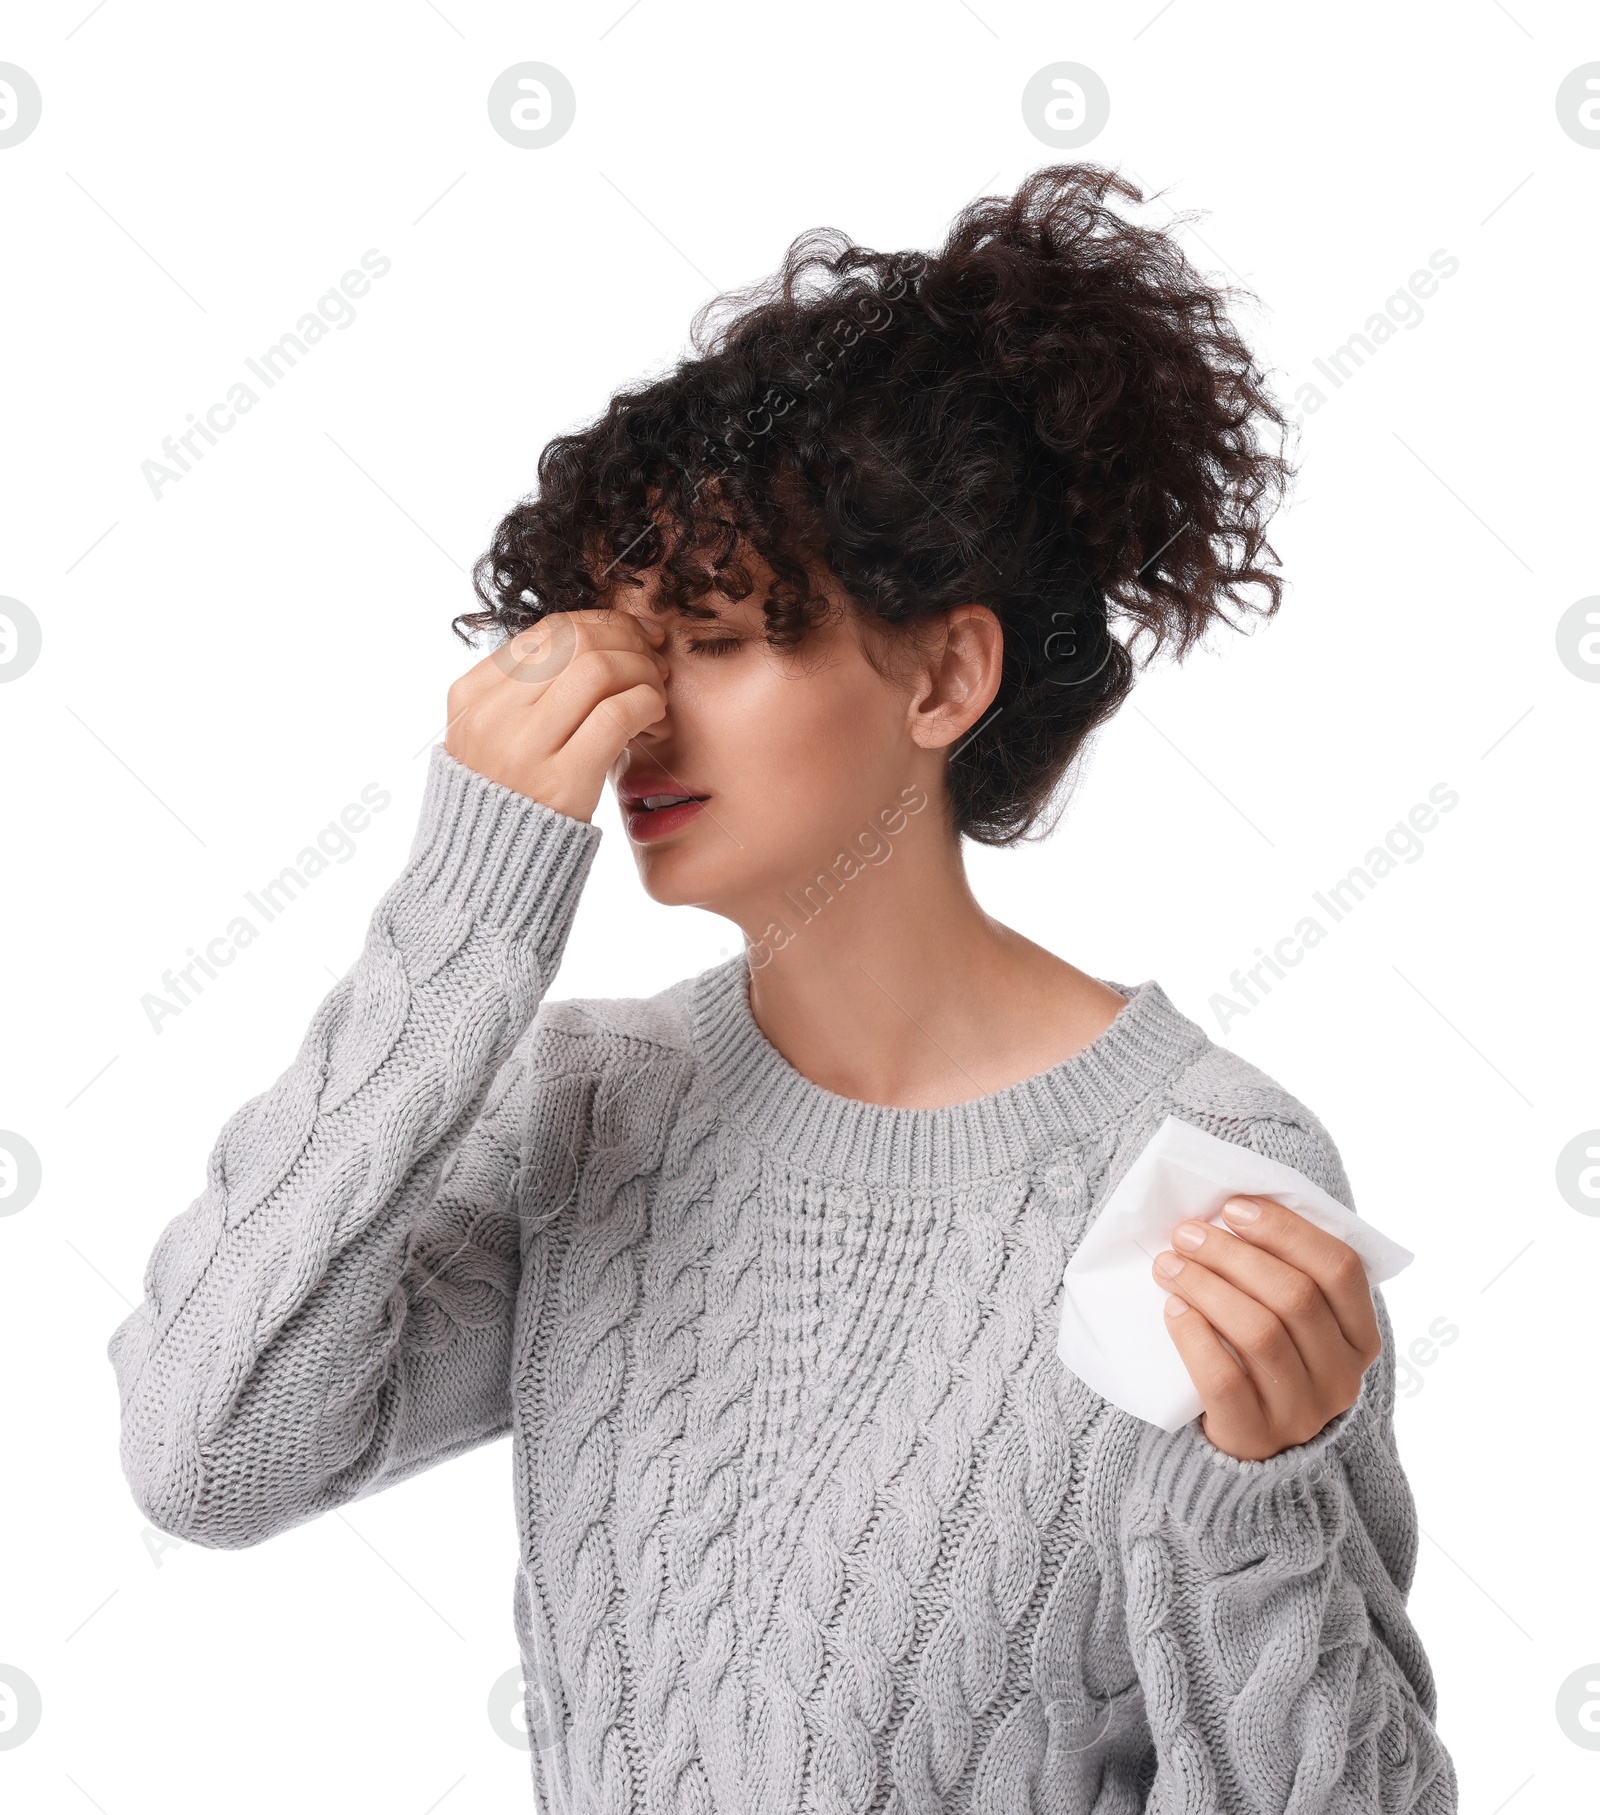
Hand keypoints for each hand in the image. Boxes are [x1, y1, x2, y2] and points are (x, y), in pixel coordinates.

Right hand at [444, 609, 668, 821]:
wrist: (489, 874)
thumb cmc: (507, 800)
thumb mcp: (493, 739)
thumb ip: (525, 694)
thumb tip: (596, 640)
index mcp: (470, 697)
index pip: (548, 631)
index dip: (601, 624)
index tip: (632, 637)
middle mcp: (491, 716)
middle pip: (576, 641)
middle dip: (627, 641)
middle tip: (654, 659)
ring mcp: (524, 748)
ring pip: (597, 669)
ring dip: (641, 670)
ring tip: (656, 689)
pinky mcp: (562, 781)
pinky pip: (616, 714)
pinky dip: (647, 703)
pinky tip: (655, 716)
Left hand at [1152, 1196, 1381, 1461]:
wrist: (1250, 1454)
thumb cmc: (1266, 1363)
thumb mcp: (1295, 1325)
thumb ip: (1283, 1275)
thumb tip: (1230, 1211)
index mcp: (1359, 1337)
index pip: (1340, 1269)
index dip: (1287, 1230)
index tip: (1233, 1207)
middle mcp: (1342, 1377)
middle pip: (1294, 1296)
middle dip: (1233, 1254)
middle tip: (1186, 1232)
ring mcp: (1302, 1412)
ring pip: (1260, 1333)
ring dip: (1208, 1286)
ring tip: (1169, 1264)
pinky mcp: (1254, 1437)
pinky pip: (1225, 1380)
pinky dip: (1195, 1337)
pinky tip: (1174, 1309)